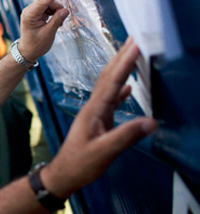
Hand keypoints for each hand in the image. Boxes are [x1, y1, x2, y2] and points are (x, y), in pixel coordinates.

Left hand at [18, 0, 69, 61]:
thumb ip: (57, 20)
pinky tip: (54, 22)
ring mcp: (32, 11)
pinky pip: (47, 8)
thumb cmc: (36, 45)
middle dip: (57, 8)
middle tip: (62, 20)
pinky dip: (53, 13)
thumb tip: (65, 10)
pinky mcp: (35, 13)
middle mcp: (29, 11)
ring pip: (49, 4)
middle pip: (47, 1)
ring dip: (56, 11)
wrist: (28, 51)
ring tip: (57, 24)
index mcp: (29, 15)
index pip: (43, 2)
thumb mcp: (48, 33)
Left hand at [41, 38, 157, 197]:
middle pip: (108, 76)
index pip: (112, 82)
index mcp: (94, 111)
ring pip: (109, 85)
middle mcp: (93, 107)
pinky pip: (111, 100)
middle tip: (135, 39)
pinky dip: (121, 90)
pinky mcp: (97, 121)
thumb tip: (151, 122)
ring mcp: (95, 113)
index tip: (135, 46)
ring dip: (121, 69)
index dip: (125, 63)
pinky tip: (128, 88)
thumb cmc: (80, 164)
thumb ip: (126, 136)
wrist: (63, 174)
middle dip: (122, 57)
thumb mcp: (104, 152)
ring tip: (132, 55)